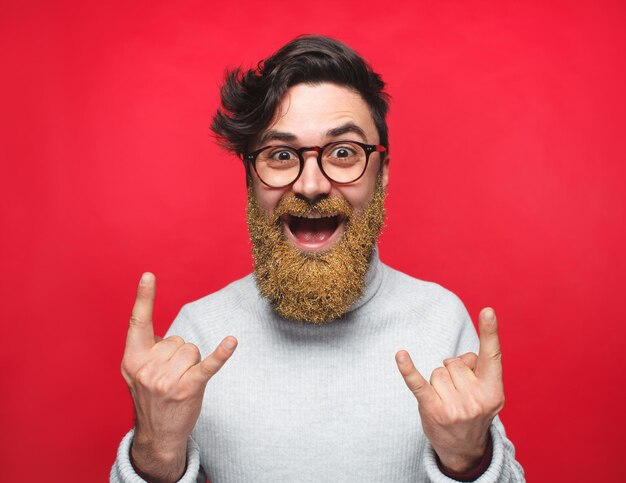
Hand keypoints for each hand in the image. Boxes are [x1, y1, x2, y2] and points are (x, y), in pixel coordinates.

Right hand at [121, 272, 237, 482]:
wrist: (158, 436)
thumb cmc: (151, 398)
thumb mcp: (138, 373)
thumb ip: (147, 350)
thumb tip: (166, 335)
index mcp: (132, 359)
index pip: (138, 322)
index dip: (144, 298)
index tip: (149, 275)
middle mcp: (147, 368)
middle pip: (178, 338)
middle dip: (178, 355)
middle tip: (170, 378)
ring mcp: (167, 380)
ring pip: (192, 349)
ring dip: (191, 364)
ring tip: (180, 383)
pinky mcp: (189, 388)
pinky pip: (208, 364)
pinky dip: (222, 353)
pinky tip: (231, 342)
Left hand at [395, 308, 503, 472]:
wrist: (464, 449)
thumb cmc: (474, 410)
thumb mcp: (486, 392)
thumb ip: (478, 369)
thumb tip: (459, 358)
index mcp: (494, 391)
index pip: (492, 356)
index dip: (490, 332)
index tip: (488, 310)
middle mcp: (476, 400)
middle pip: (454, 362)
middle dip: (453, 373)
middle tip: (459, 395)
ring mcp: (455, 407)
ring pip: (438, 371)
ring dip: (439, 382)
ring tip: (447, 401)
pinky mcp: (432, 410)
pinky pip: (418, 383)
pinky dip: (407, 369)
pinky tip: (400, 355)